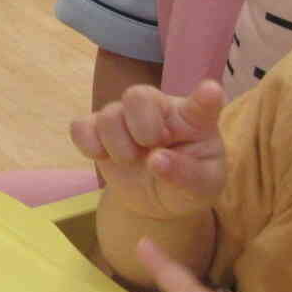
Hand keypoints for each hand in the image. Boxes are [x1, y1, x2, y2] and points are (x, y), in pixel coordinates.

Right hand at [68, 78, 226, 219]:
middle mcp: (159, 110)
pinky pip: (80, 126)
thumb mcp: (201, 188)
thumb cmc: (187, 185)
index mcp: (193, 120)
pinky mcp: (98, 130)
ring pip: (108, 114)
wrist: (157, 199)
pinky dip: (88, 144)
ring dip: (118, 146)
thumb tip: (155, 161)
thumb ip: (185, 175)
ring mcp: (126, 117)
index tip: (211, 93)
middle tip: (150, 146)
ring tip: (131, 161)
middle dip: (141, 125)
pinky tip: (103, 156)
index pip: (202, 105)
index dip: (205, 98)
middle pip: (138, 95)